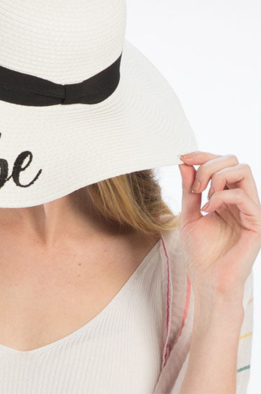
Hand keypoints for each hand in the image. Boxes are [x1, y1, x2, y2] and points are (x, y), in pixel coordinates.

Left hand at [178, 151, 260, 301]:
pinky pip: (243, 196)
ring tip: (202, 195)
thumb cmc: (200, 251)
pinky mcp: (256, 223)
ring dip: (216, 176)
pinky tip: (208, 210)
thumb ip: (189, 190)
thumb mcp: (189, 214)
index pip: (222, 163)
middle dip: (208, 164)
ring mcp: (251, 209)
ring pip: (243, 170)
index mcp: (227, 196)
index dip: (203, 155)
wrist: (207, 279)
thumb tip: (184, 163)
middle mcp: (241, 199)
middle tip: (193, 186)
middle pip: (234, 160)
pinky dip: (221, 197)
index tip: (182, 158)